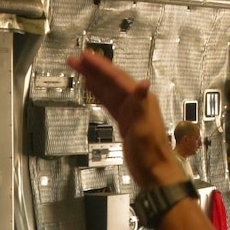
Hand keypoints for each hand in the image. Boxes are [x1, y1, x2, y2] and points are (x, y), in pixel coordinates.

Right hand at [67, 51, 179, 188]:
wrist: (155, 173)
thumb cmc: (151, 154)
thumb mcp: (144, 128)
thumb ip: (141, 104)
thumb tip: (143, 83)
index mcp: (141, 100)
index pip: (117, 78)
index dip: (100, 66)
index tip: (85, 56)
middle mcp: (136, 102)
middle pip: (111, 80)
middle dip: (93, 68)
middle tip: (75, 59)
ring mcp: (130, 111)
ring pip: (108, 89)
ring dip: (93, 78)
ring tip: (78, 68)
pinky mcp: (124, 120)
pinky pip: (109, 101)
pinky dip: (99, 93)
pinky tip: (91, 88)